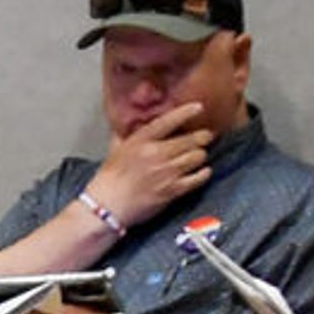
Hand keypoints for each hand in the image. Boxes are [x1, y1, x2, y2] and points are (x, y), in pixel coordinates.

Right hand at [86, 104, 212, 231]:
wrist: (107, 206)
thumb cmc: (109, 179)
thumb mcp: (115, 149)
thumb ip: (125, 134)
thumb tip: (130, 122)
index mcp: (141, 141)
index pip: (169, 121)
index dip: (186, 112)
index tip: (198, 107)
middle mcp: (156, 154)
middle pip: (192, 139)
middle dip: (203, 137)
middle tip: (206, 136)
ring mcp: (166, 172)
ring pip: (198, 157)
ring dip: (201, 155)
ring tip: (199, 155)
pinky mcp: (172, 190)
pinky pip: (197, 178)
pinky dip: (203, 174)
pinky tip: (203, 171)